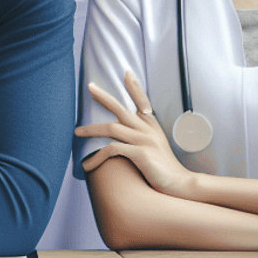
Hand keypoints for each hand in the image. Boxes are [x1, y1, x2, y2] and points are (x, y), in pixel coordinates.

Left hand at [76, 71, 196, 197]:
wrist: (180, 184)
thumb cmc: (164, 166)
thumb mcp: (156, 143)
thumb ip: (143, 132)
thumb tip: (124, 126)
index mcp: (151, 125)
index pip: (142, 101)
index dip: (135, 87)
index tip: (126, 73)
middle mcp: (147, 129)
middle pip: (120, 108)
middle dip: (103, 96)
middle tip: (89, 86)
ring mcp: (144, 140)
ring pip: (111, 128)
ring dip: (90, 130)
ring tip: (76, 132)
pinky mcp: (141, 154)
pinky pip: (112, 150)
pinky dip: (97, 155)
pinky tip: (88, 164)